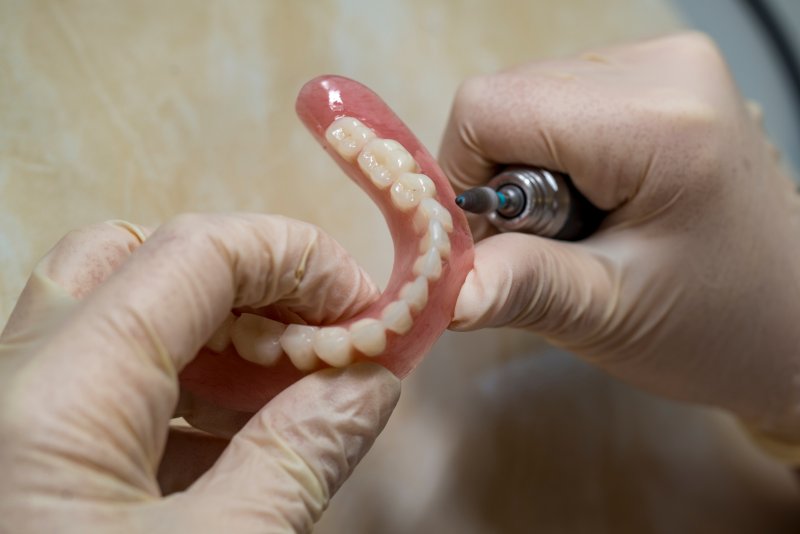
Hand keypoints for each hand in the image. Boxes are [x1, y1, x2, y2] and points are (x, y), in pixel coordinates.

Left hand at [0, 215, 399, 531]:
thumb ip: (302, 456)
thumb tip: (372, 381)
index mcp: (58, 397)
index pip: (195, 252)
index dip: (299, 260)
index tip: (366, 312)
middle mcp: (14, 386)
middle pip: (131, 263)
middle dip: (244, 285)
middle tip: (313, 340)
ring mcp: (11, 422)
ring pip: (112, 326)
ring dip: (217, 341)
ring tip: (288, 395)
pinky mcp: (23, 463)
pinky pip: (102, 392)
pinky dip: (181, 395)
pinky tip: (234, 446)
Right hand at [439, 32, 799, 439]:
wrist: (791, 319)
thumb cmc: (713, 325)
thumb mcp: (608, 315)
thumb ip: (522, 287)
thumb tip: (441, 289)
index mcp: (657, 121)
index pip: (490, 107)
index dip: (465, 176)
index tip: (493, 241)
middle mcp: (665, 65)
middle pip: (509, 98)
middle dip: (503, 177)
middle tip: (553, 242)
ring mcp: (669, 62)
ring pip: (531, 96)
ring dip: (529, 167)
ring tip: (586, 224)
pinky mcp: (664, 74)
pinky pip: (564, 98)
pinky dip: (557, 152)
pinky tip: (601, 198)